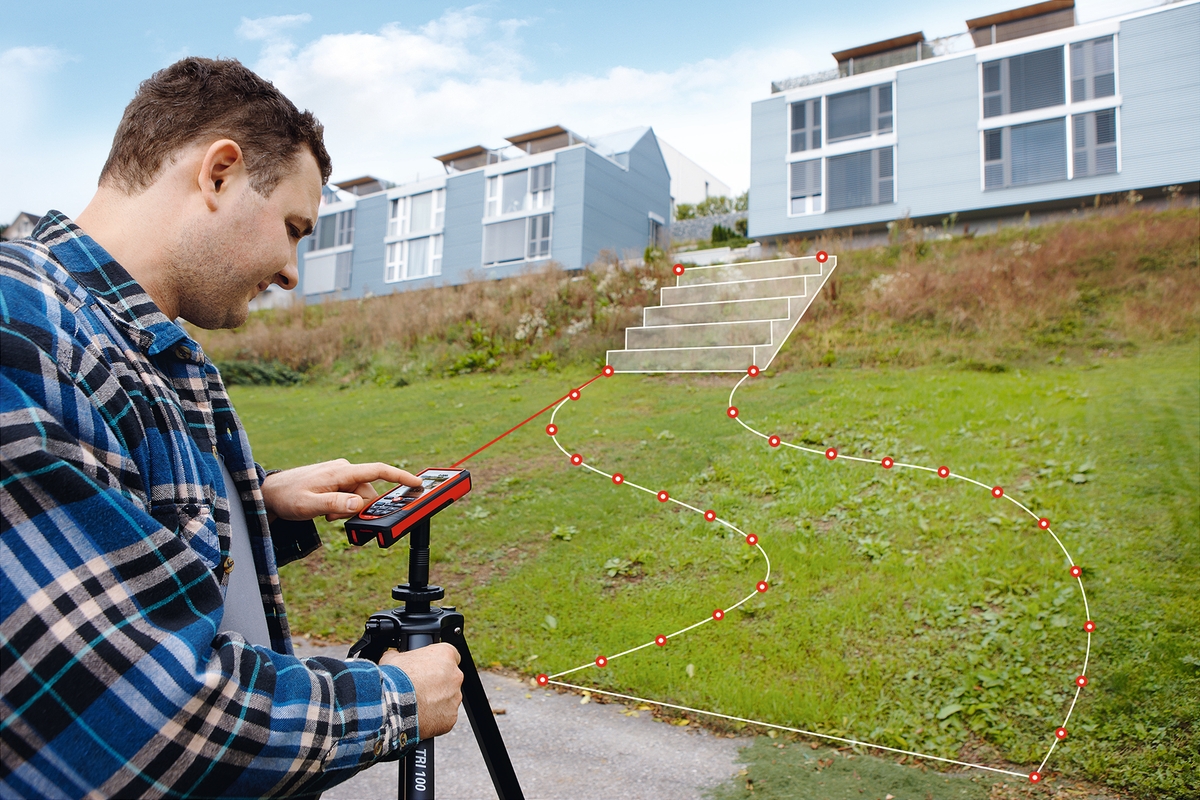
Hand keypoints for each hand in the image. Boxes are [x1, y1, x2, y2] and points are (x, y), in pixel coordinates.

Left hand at [261, 459, 420, 521]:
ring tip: (325, 515)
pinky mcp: (336, 481)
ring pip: (359, 496)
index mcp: (341, 471)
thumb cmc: (286, 497)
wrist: (268, 493)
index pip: (378, 471)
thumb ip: (334, 504)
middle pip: (368, 492)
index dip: (400, 477)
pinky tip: (326, 511)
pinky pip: (350, 496)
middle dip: (357, 508)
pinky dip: (342, 506)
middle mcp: (344, 469)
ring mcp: (340, 475)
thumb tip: (358, 503)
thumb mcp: (308, 505)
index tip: (417, 484)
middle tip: (332, 518)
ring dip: (347, 509)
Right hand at [381, 644, 462, 737]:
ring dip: (436, 702)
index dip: (438, 664)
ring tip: (417, 704)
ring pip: (448, 699)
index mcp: (446, 655)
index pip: (450, 656)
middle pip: (450, 679)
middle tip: (421, 689)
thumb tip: (394, 655)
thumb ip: (401, 655)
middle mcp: (455, 675)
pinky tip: (420, 717)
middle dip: (438, 684)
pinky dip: (434, 718)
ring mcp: (455, 698)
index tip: (428, 669)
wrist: (391, 704)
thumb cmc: (395, 679)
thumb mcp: (393, 657)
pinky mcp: (450, 717)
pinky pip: (444, 717)